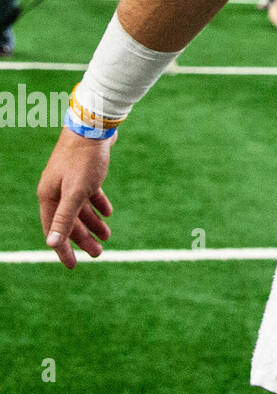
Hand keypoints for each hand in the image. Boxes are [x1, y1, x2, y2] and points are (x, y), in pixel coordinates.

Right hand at [37, 128, 113, 268]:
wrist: (93, 127)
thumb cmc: (84, 159)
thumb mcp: (76, 191)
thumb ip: (64, 217)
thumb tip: (52, 244)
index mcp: (50, 197)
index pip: (54, 231)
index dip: (63, 249)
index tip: (73, 266)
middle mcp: (57, 191)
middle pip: (69, 222)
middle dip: (83, 239)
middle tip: (99, 254)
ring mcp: (70, 182)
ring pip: (81, 209)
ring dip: (94, 223)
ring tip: (107, 236)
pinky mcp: (84, 173)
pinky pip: (90, 195)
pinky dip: (98, 205)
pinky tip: (108, 214)